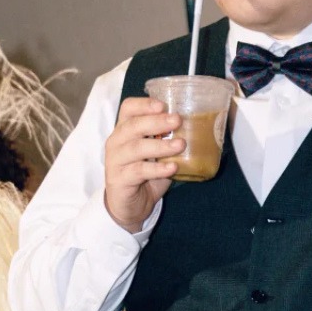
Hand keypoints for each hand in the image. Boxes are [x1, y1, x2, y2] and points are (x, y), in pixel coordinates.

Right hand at [104, 97, 181, 231]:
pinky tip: (172, 168)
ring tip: (180, 145)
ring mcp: (115, 161)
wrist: (129, 206)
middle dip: (156, 121)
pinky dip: (157, 169)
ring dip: (160, 145)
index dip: (144, 104)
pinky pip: (139, 171)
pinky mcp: (120, 180)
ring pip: (136, 148)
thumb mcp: (156, 154)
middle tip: (177, 120)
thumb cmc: (145, 175)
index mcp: (124, 130)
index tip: (163, 105)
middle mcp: (116, 142)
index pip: (128, 108)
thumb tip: (195, 128)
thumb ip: (167, 140)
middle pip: (133, 126)